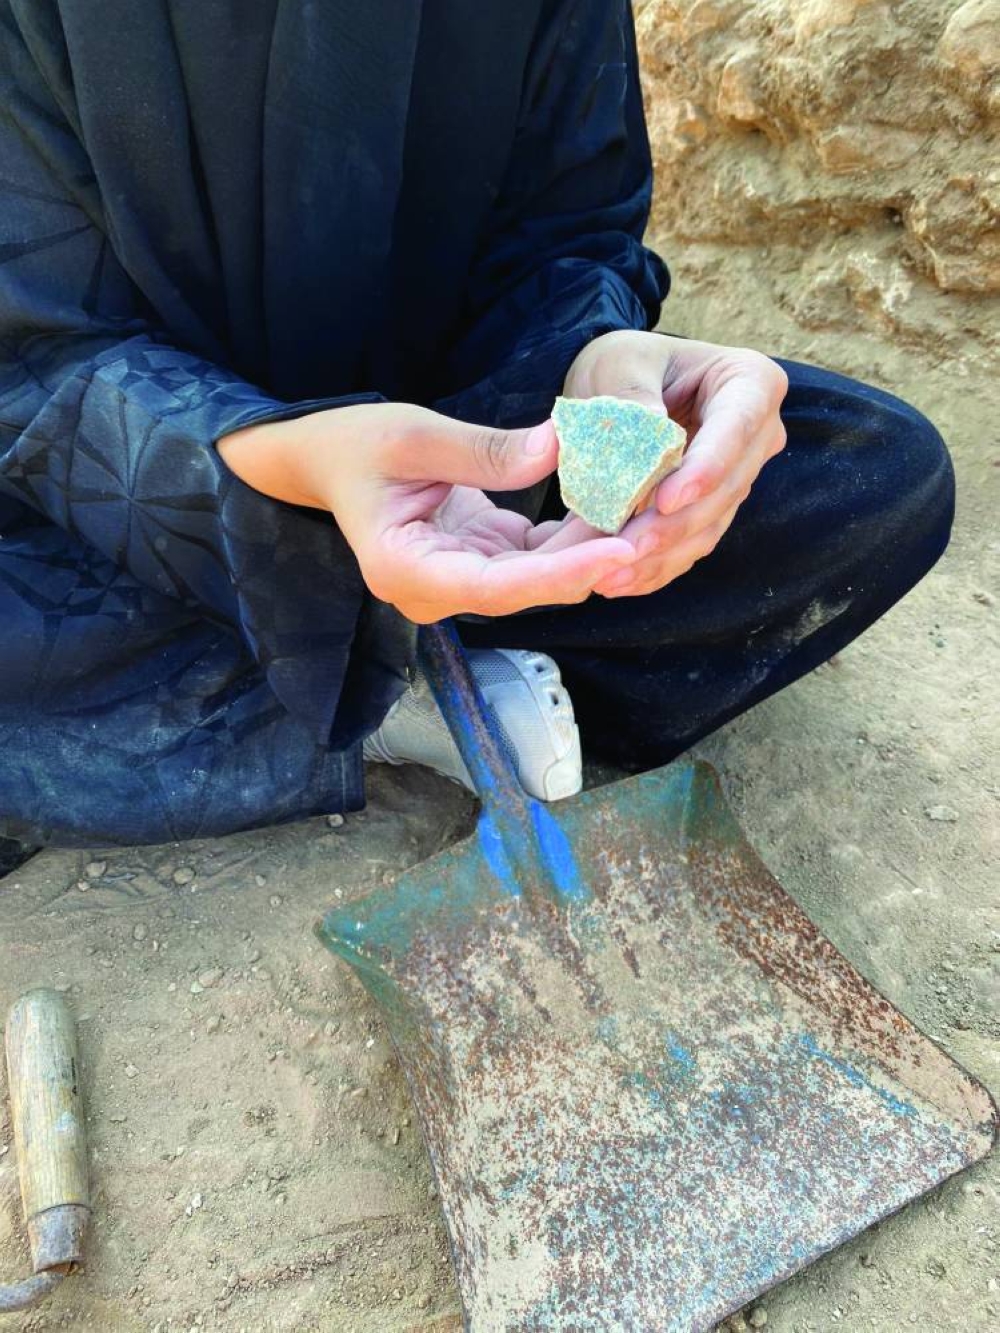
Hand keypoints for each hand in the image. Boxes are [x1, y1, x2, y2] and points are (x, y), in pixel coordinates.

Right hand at [217, 402, 636, 622]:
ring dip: (589, 548)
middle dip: (591, 562)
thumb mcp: (412, 435)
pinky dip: (571, 535)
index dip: (561, 574)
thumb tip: (564, 447)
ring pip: (538, 577)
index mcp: (407, 570)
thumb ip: (486, 450)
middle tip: (655, 530)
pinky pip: (534, 558)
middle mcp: (435, 591)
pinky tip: (614, 503)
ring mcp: (458, 582)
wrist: (325, 460)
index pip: (498, 586)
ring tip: (647, 510)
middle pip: (528, 588)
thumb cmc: (354, 444)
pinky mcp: (478, 562)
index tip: (618, 554)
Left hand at [562, 330, 787, 597]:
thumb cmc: (624, 364)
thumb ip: (632, 392)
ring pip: (710, 525)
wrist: (620, 387)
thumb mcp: (619, 362)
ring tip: (612, 577)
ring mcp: (739, 476)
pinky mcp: (715, 510)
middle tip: (626, 549)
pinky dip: (657, 567)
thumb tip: (650, 427)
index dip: (705, 469)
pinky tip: (622, 583)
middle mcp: (758, 434)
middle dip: (675, 525)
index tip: (666, 500)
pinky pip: (692, 545)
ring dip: (663, 556)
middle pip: (726, 488)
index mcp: (749, 382)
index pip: (736, 428)